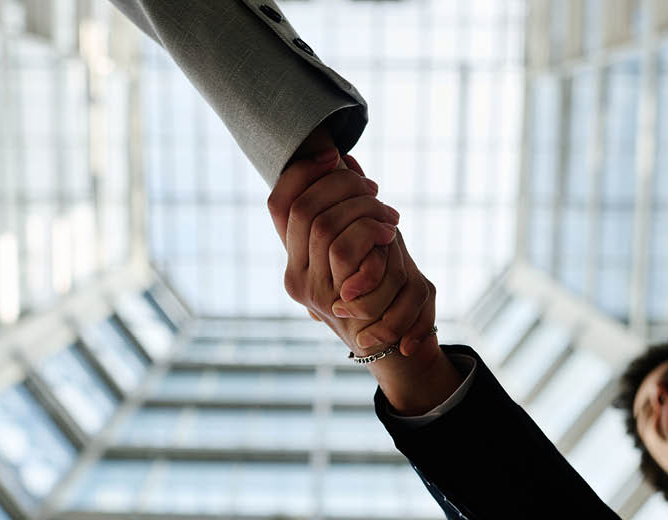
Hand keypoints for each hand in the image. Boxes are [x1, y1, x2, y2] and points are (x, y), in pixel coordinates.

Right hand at [268, 152, 435, 355]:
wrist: (389, 342)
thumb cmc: (379, 288)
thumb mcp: (359, 245)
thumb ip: (348, 209)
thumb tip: (346, 161)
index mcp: (293, 257)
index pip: (278, 203)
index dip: (301, 173)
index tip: (333, 155)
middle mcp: (294, 274)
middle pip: (303, 209)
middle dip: (341, 186)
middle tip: (374, 187)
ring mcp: (311, 289)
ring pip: (324, 225)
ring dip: (362, 208)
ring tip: (388, 212)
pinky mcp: (333, 299)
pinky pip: (344, 249)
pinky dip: (368, 230)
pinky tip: (389, 232)